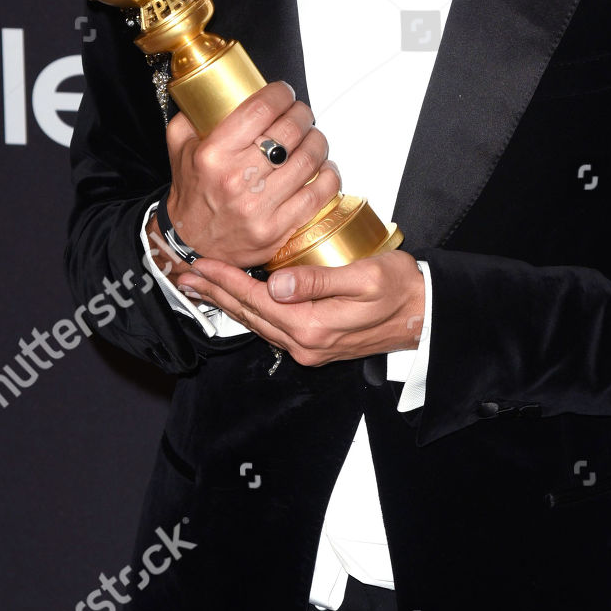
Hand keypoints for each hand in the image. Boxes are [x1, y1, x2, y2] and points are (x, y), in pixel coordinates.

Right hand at [159, 81, 341, 270]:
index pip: (260, 110)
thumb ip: (189, 118)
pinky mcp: (276, 230)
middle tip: (302, 114)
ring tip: (313, 138)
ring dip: (318, 142)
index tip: (285, 93)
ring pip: (308, 160)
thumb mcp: (179, 151)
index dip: (281, 94)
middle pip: (290, 131)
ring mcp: (258, 207)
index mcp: (213, 155)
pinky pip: (317, 195)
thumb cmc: (191, 195)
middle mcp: (236, 180)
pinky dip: (329, 176)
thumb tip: (206, 91)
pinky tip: (324, 167)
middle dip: (302, 115)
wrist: (190, 246)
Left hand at [175, 249, 425, 365]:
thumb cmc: (400, 289)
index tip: (202, 263)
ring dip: (228, 303)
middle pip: (249, 314)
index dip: (227, 279)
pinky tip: (241, 299)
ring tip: (203, 286)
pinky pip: (273, 326)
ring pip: (258, 322)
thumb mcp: (365, 278)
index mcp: (313, 326)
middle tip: (185, 275)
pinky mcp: (316, 344)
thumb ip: (319, 282)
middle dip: (215, 293)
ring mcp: (309, 348)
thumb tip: (277, 284)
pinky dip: (250, 310)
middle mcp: (305, 343)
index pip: (258, 299)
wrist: (425, 315)